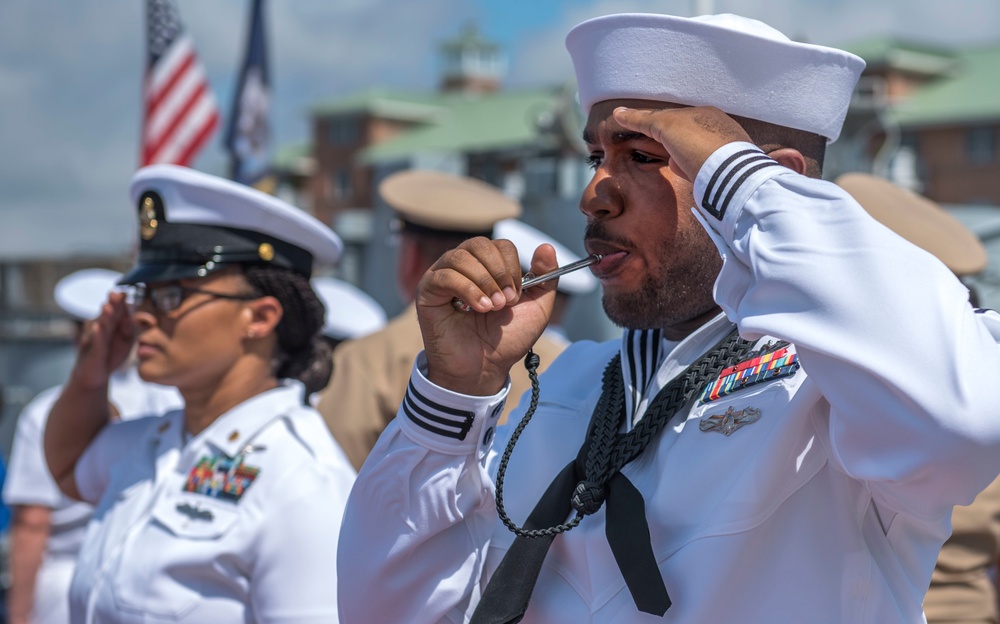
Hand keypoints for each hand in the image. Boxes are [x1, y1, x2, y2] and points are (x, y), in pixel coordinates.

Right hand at [70, 292, 133, 389]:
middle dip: (111, 305)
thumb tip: (136, 315)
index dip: (120, 303)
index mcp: (111, 325)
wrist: (94, 376)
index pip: (117, 312)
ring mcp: (95, 340)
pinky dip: (96, 335)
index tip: (126, 292)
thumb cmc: (110, 355)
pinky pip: (95, 343)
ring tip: (107, 307)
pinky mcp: (93, 352)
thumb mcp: (124, 341)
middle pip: (107, 315)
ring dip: (104, 317)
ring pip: (100, 327)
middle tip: (115, 293)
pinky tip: (97, 327)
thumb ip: (129, 328)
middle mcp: (102, 330)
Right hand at [416, 237, 557, 395]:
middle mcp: (463, 267)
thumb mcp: (536, 308)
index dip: (511, 266)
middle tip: (506, 301)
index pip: (499, 245)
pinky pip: (445, 276)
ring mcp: (442, 277)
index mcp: (487, 266)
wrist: (484, 368)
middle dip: (499, 272)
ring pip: (460, 257)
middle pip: (479, 244)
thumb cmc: (506, 340)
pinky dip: (467, 289)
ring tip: (492, 307)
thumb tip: (547, 247)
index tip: (516, 295)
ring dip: (483, 281)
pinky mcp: (427, 291)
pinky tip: (479, 308)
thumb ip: (545, 277)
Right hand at [612, 106, 751, 181]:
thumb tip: (618, 112)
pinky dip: (695, 170)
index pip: (672, 116)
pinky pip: (704, 167)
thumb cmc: (696, 143)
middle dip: (671, 144)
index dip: (654, 124)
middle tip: (664, 154)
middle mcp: (717, 127)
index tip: (641, 133)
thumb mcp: (665, 126)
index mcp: (704, 112)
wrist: (728, 174)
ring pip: (693, 152)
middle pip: (683, 135)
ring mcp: (726, 147)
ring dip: (683, 159)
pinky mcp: (729, 169)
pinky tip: (694, 177)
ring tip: (681, 168)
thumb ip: (642, 119)